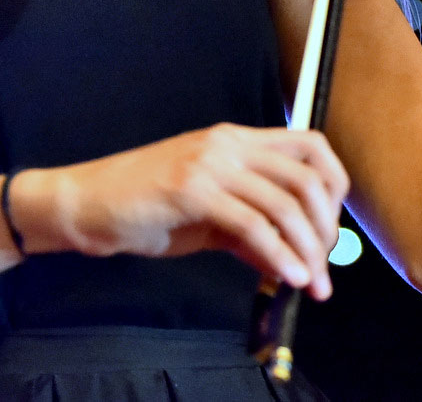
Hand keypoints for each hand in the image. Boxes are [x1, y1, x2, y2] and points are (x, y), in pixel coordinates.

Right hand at [14, 123, 348, 299]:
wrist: (88, 204)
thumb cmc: (145, 206)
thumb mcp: (206, 212)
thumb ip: (248, 226)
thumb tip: (288, 255)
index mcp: (237, 140)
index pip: (309, 144)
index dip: (334, 182)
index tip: (331, 225)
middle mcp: (229, 143)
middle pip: (306, 175)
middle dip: (326, 225)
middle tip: (325, 263)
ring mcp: (211, 164)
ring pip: (284, 201)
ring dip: (306, 247)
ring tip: (311, 281)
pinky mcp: (192, 190)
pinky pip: (251, 224)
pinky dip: (277, 254)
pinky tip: (286, 277)